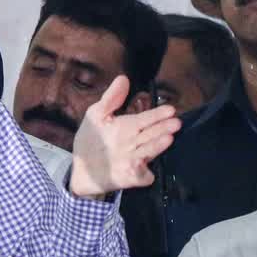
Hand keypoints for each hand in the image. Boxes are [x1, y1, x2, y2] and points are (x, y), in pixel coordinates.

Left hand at [69, 76, 181, 198]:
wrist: (80, 169)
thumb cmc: (91, 141)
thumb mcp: (96, 116)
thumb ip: (110, 99)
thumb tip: (123, 78)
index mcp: (128, 127)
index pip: (147, 118)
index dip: (158, 114)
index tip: (170, 109)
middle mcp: (135, 143)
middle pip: (153, 134)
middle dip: (164, 128)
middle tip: (175, 123)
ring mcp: (134, 160)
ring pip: (150, 151)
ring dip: (158, 146)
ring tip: (167, 138)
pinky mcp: (131, 177)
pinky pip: (141, 176)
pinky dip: (142, 171)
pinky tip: (139, 163)